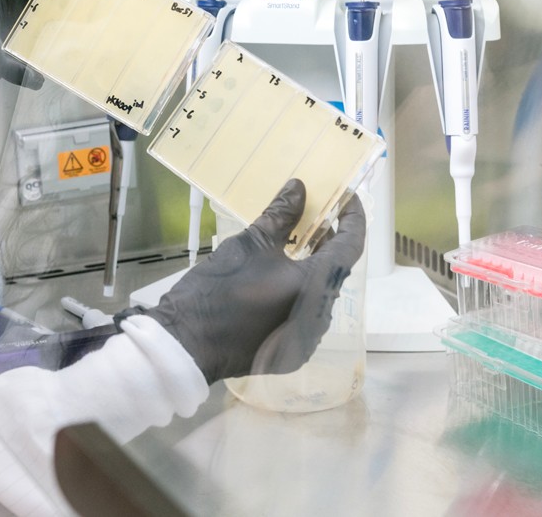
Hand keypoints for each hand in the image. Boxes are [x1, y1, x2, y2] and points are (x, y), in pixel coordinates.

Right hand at [116, 181, 366, 383]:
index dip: (353, 217)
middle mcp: (321, 315)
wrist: (188, 342)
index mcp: (316, 285)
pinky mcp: (293, 352)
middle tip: (313, 216)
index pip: (351, 245)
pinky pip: (306, 315)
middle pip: (336, 270)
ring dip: (313, 268)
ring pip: (321, 293)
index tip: (346, 197)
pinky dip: (299, 293)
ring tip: (294, 244)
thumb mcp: (249, 244)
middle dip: (328, 241)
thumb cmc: (219, 289)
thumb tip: (300, 188)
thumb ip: (281, 215)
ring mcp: (308, 338)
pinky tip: (280, 280)